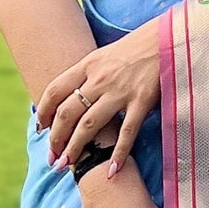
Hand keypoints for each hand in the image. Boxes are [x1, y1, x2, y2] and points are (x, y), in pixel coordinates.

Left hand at [37, 22, 159, 178]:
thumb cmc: (137, 48)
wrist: (167, 38)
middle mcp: (99, 78)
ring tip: (69, 165)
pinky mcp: (142, 101)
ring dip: (76, 148)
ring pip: (89, 124)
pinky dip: (118, 153)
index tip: (41, 129)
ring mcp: (120, 91)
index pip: (55, 90)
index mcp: (88, 65)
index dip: (44, 112)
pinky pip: (126, 132)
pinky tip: (111, 169)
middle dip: (56, 138)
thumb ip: (88, 74)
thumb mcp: (105, 55)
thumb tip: (72, 95)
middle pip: (68, 112)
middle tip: (53, 157)